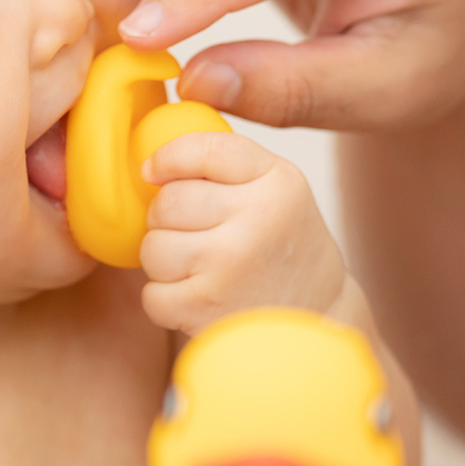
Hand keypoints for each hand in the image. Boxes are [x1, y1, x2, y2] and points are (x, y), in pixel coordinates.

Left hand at [137, 131, 349, 333]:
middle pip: (167, 203)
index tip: (153, 172)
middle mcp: (256, 220)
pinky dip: (165, 300)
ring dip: (164, 261)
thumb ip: (226, 165)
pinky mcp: (205, 307)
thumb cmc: (282, 245)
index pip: (205, 150)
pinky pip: (152, 294)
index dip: (168, 157)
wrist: (316, 315)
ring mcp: (228, 265)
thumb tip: (148, 165)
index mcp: (277, 183)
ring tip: (198, 269)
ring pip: (152, 248)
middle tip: (193, 235)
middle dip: (166, 219)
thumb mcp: (278, 189)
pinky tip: (197, 298)